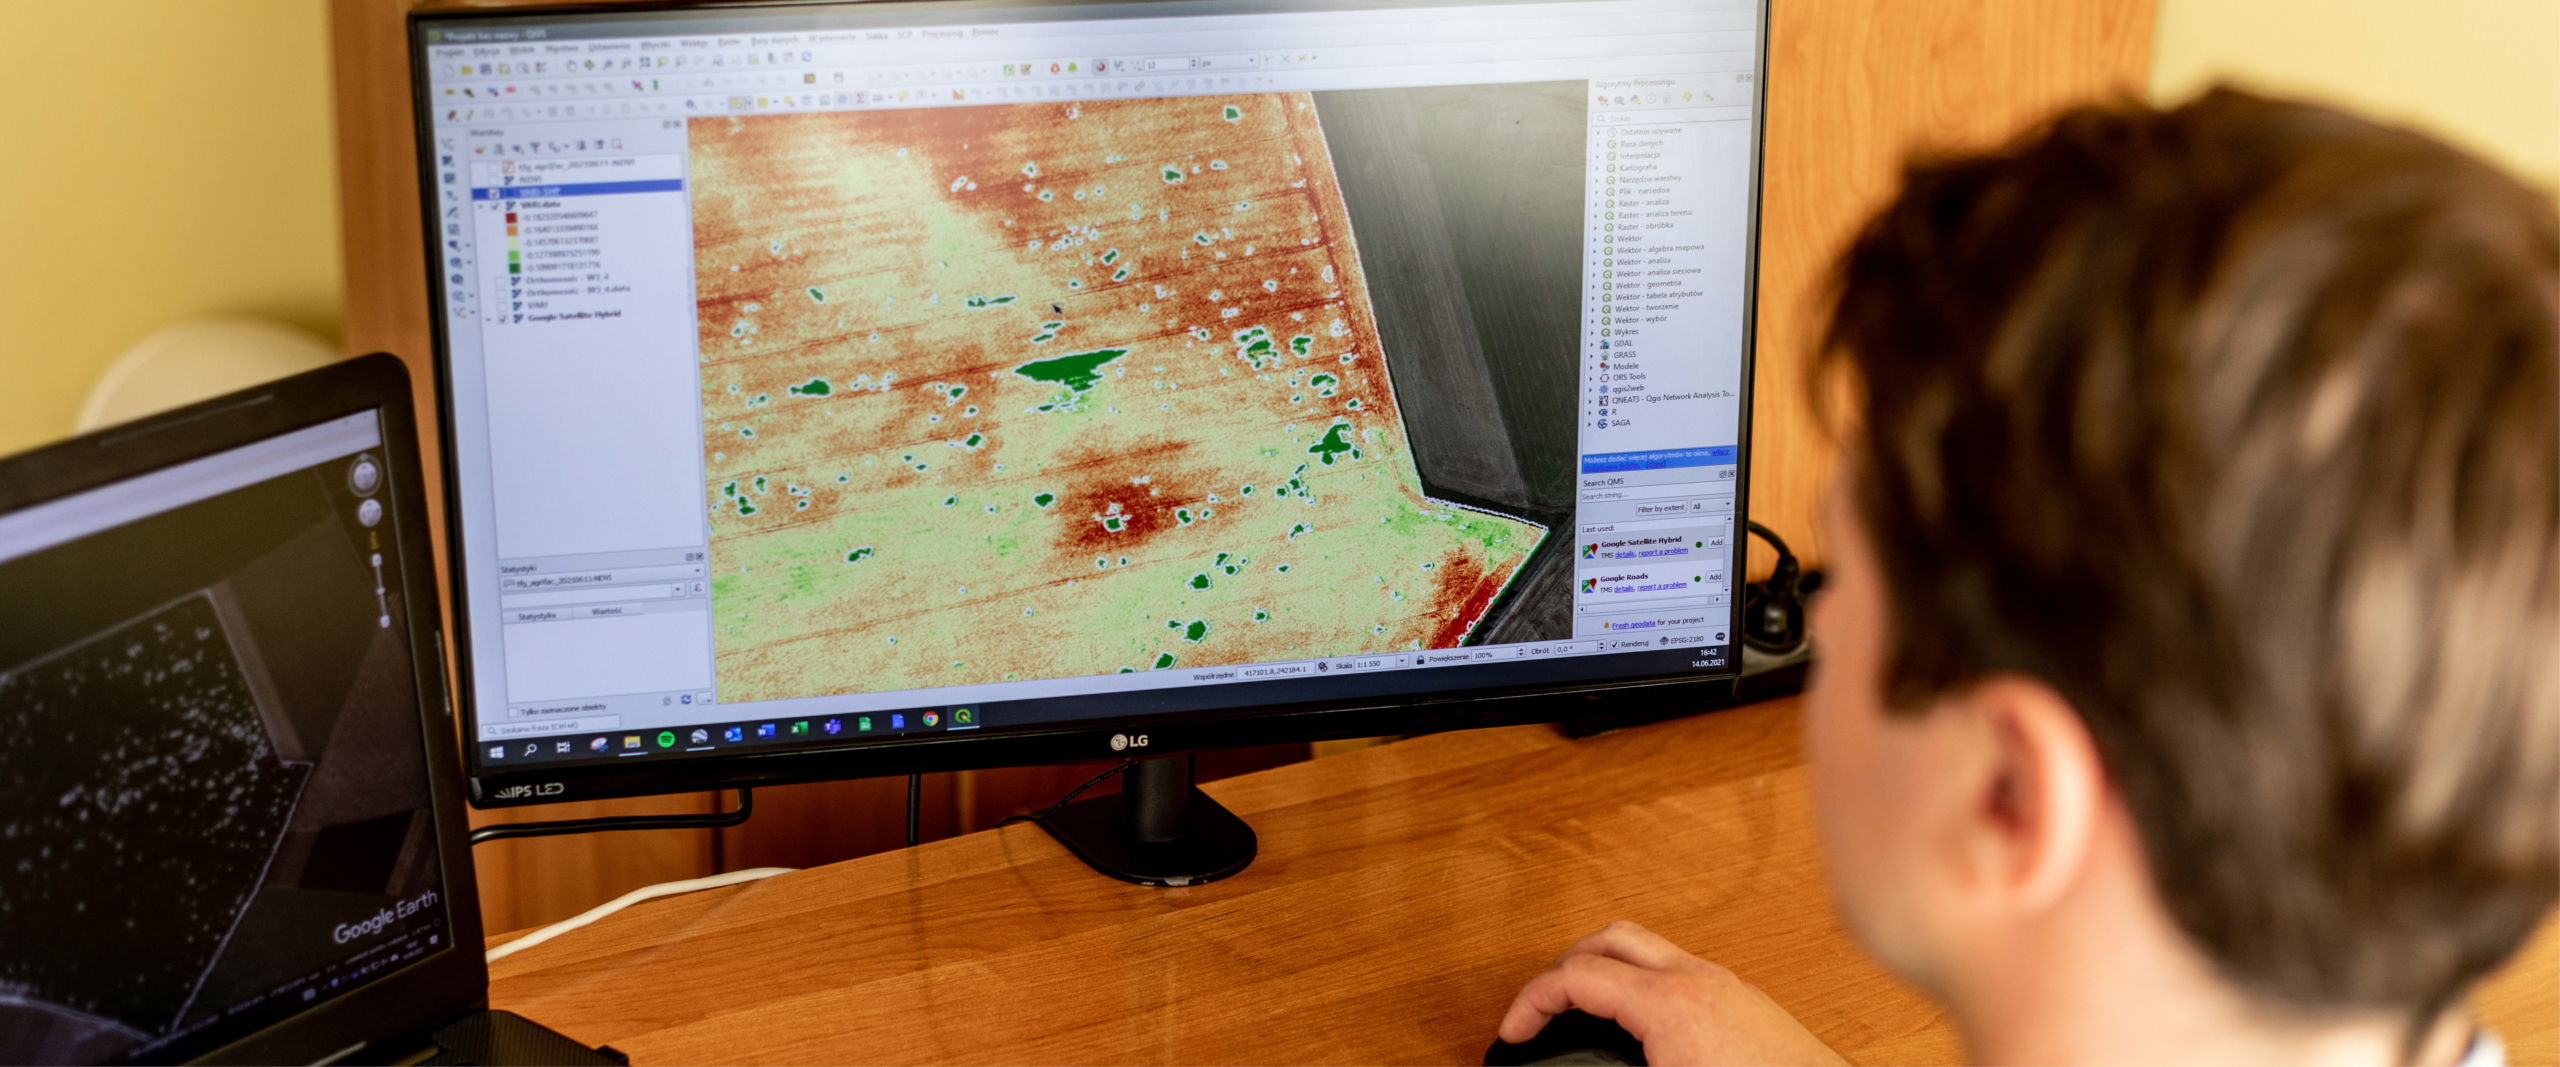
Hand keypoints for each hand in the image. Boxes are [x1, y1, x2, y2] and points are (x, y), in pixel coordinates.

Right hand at [1498, 921, 1846, 1065]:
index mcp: (1669, 1003)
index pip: (1576, 976)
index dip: (1529, 1002)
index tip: (1513, 1031)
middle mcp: (1697, 979)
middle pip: (1607, 938)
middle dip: (1562, 967)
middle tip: (1542, 1008)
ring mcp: (1724, 983)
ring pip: (1645, 946)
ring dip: (1606, 967)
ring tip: (1584, 1008)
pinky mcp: (1744, 998)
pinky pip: (1677, 966)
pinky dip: (1642, 980)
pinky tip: (1639, 1021)